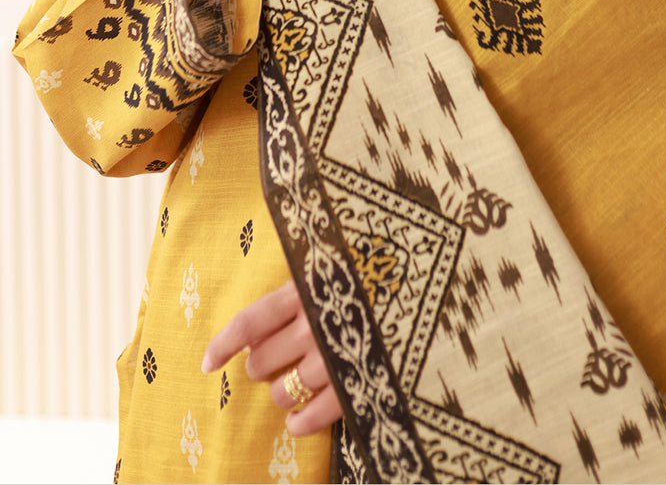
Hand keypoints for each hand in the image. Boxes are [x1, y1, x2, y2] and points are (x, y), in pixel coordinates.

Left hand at [201, 281, 342, 435]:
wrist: (422, 293)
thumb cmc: (355, 283)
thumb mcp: (318, 278)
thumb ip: (286, 299)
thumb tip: (250, 339)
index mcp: (303, 292)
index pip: (248, 323)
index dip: (223, 345)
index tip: (207, 364)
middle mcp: (314, 326)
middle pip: (260, 362)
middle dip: (260, 365)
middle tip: (275, 359)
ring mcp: (334, 358)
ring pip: (282, 393)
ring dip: (281, 392)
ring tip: (294, 382)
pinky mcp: (354, 385)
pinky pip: (313, 417)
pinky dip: (300, 423)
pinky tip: (296, 421)